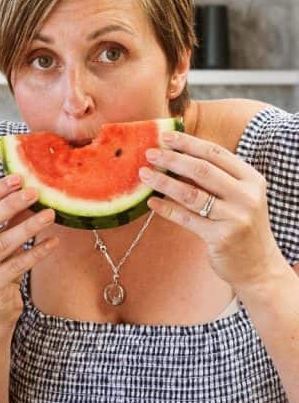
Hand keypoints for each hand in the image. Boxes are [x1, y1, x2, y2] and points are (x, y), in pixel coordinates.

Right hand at [0, 174, 57, 336]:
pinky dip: (37, 252)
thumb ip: (5, 220)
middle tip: (35, 193)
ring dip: (28, 227)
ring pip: (2, 244)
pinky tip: (52, 241)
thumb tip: (26, 190)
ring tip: (49, 215)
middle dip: (10, 205)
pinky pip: (16, 265)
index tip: (19, 178)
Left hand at [140, 129, 285, 290]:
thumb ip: (217, 180)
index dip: (189, 143)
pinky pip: (186, 218)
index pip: (216, 154)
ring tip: (144, 175)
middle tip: (149, 153)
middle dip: (173, 159)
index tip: (166, 136)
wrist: (258, 266)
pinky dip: (167, 209)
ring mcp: (234, 217)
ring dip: (163, 182)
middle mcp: (246, 196)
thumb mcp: (239, 198)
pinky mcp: (220, 237)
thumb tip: (177, 158)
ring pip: (191, 194)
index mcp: (251, 179)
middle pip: (202, 170)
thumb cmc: (242, 227)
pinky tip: (152, 203)